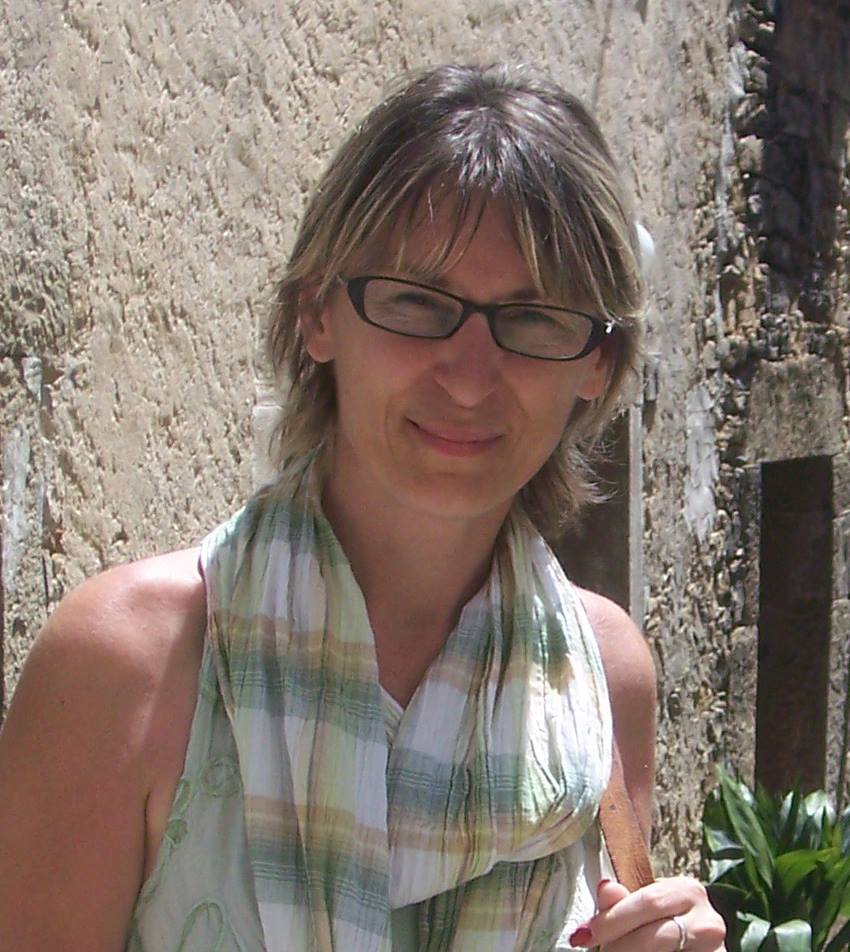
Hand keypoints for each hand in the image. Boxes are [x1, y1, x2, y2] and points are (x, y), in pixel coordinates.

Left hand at [568, 877, 726, 950]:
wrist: (692, 942)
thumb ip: (624, 901)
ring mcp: (716, 949)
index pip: (648, 902)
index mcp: (688, 891)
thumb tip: (605, 888)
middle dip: (619, 946)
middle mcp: (708, 920)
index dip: (612, 919)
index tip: (584, 933)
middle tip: (599, 951)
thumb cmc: (662, 921)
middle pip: (655, 935)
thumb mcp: (645, 907)